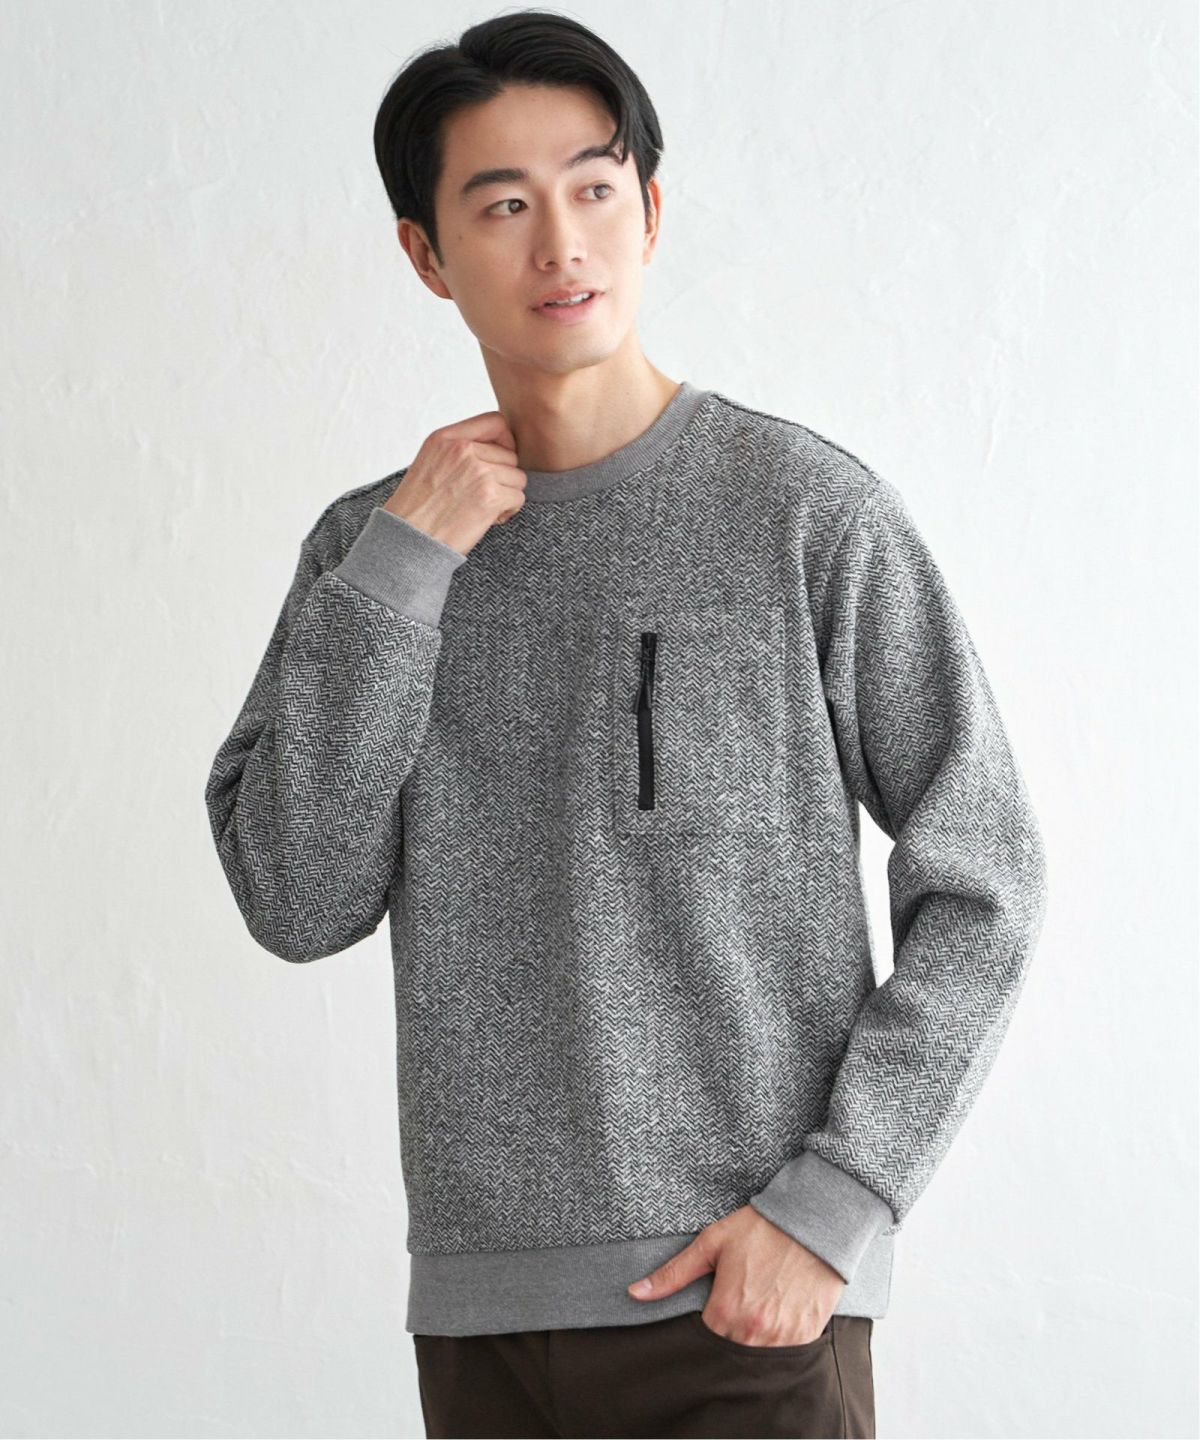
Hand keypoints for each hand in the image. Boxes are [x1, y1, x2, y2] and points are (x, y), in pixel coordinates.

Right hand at [383, 409, 526, 556]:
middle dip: (502, 477)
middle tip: (482, 495)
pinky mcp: (490, 496)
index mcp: (445, 438)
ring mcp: (477, 471)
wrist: (408, 539)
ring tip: (482, 507)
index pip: (495, 422)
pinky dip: (508, 511)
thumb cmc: (417, 508)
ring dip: (506, 495)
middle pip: (510, 455)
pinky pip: (518, 497)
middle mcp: (462, 449)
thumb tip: (498, 447)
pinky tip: (487, 519)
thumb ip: (458, 449)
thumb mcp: (430, 463)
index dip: (504, 442)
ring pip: (517, 478)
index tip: (497, 461)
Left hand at [626, 1205, 844, 1346]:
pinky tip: (776, 1317)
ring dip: (751, 1342)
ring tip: (754, 1312)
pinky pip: (785, 1355)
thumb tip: (634, 1293)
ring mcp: (782, 1338)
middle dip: (726, 1337)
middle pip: (728, 1354)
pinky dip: (777, 1343)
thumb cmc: (761, 1229)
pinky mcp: (806, 1336)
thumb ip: (673, 1274)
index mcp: (726, 1311)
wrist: (814, 1221)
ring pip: (756, 1359)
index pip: (701, 1343)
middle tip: (734, 1310)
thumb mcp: (712, 1243)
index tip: (708, 1314)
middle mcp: (753, 1331)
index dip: (701, 1330)